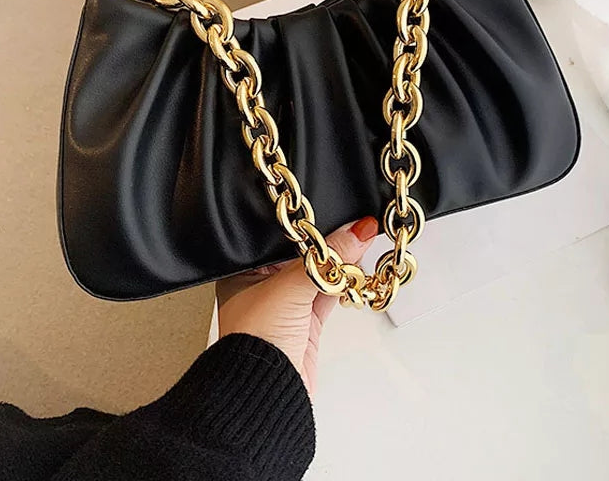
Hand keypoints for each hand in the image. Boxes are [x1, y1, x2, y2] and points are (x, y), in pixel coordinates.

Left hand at [217, 217, 378, 395]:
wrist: (263, 395)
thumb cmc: (253, 342)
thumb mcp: (290, 288)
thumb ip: (326, 259)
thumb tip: (357, 232)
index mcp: (246, 269)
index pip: (283, 237)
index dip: (309, 226)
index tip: (337, 213)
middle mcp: (265, 283)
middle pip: (305, 253)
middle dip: (330, 243)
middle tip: (356, 228)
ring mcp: (288, 304)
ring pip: (321, 273)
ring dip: (342, 263)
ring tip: (362, 246)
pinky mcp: (307, 322)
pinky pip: (330, 293)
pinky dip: (345, 284)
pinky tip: (357, 274)